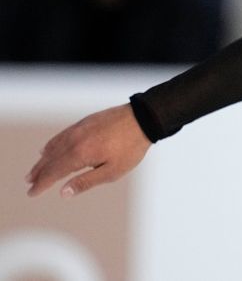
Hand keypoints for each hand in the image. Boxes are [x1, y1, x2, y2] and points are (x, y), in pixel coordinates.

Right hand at [25, 104, 150, 197]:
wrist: (142, 119)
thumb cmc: (130, 148)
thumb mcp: (112, 171)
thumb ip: (86, 182)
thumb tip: (63, 193)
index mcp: (80, 154)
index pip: (54, 172)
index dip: (42, 184)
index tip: (32, 193)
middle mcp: (74, 140)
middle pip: (50, 160)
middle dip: (39, 173)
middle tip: (29, 183)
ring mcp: (78, 129)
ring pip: (54, 147)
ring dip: (43, 160)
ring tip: (35, 170)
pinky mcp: (84, 122)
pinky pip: (61, 135)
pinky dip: (52, 144)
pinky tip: (48, 149)